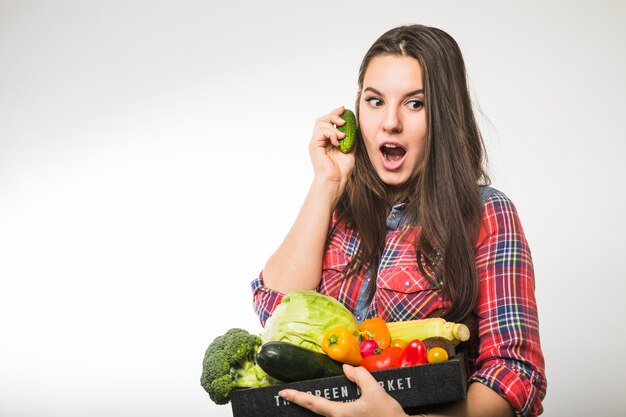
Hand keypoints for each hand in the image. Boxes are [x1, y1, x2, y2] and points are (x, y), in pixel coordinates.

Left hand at [278, 364, 408, 416]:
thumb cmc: (388, 414)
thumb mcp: (375, 391)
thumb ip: (359, 376)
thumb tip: (346, 368)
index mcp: (340, 413)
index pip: (313, 403)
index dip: (297, 397)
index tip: (282, 393)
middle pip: (317, 410)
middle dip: (304, 402)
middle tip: (290, 394)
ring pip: (327, 414)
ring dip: (318, 405)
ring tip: (306, 397)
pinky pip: (336, 416)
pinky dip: (329, 409)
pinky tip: (328, 404)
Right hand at [309, 106, 355, 191]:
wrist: (336, 181)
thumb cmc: (342, 169)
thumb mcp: (350, 149)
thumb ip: (350, 138)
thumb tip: (355, 125)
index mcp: (327, 140)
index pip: (328, 122)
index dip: (335, 113)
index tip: (344, 109)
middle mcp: (319, 140)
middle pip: (322, 119)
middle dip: (333, 115)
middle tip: (343, 119)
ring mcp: (316, 142)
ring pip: (320, 122)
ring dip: (333, 125)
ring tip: (343, 135)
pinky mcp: (314, 145)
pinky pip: (321, 131)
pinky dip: (331, 133)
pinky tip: (337, 141)